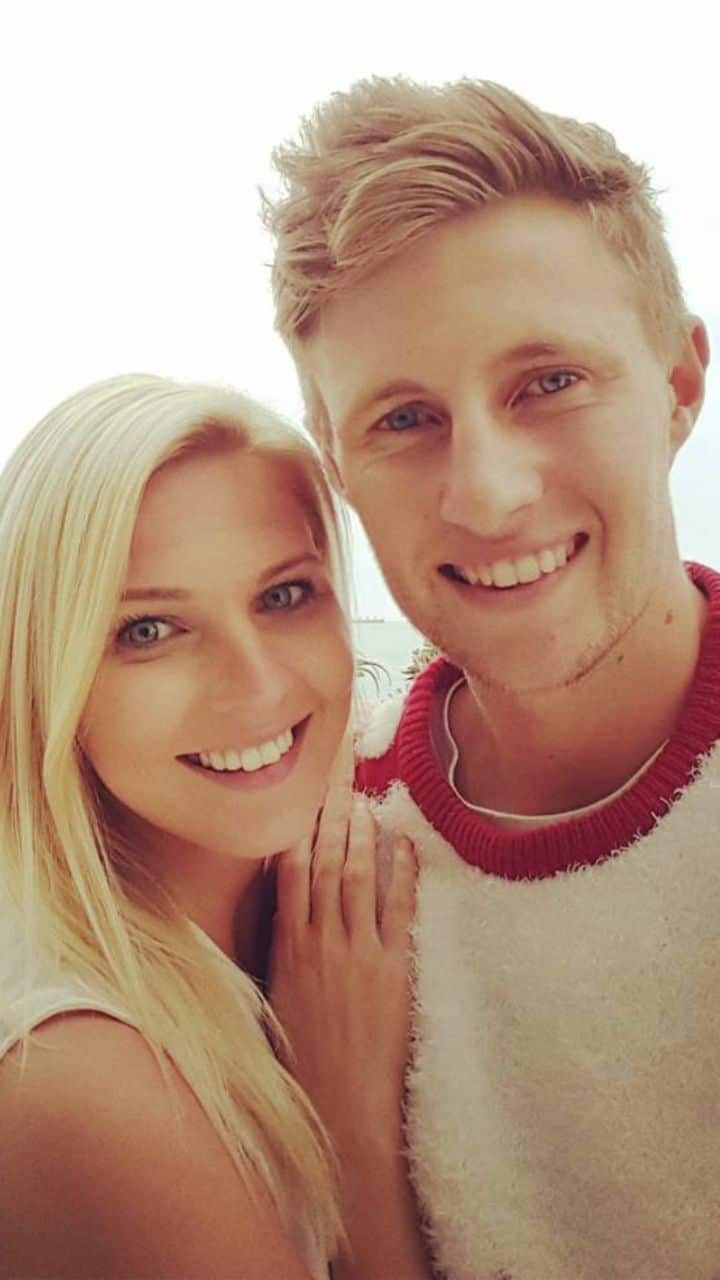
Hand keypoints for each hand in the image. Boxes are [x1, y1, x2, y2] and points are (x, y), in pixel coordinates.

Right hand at [268, 731, 416, 1158]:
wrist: (340, 1111)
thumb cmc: (301, 1063)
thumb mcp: (271, 1002)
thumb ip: (274, 952)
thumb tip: (275, 909)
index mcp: (286, 946)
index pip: (287, 868)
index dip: (295, 825)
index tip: (299, 792)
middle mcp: (319, 939)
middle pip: (323, 859)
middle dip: (329, 811)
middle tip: (333, 770)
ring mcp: (358, 951)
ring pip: (357, 875)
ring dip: (361, 832)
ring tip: (364, 798)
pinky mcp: (393, 967)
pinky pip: (399, 907)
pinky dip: (402, 871)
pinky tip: (404, 844)